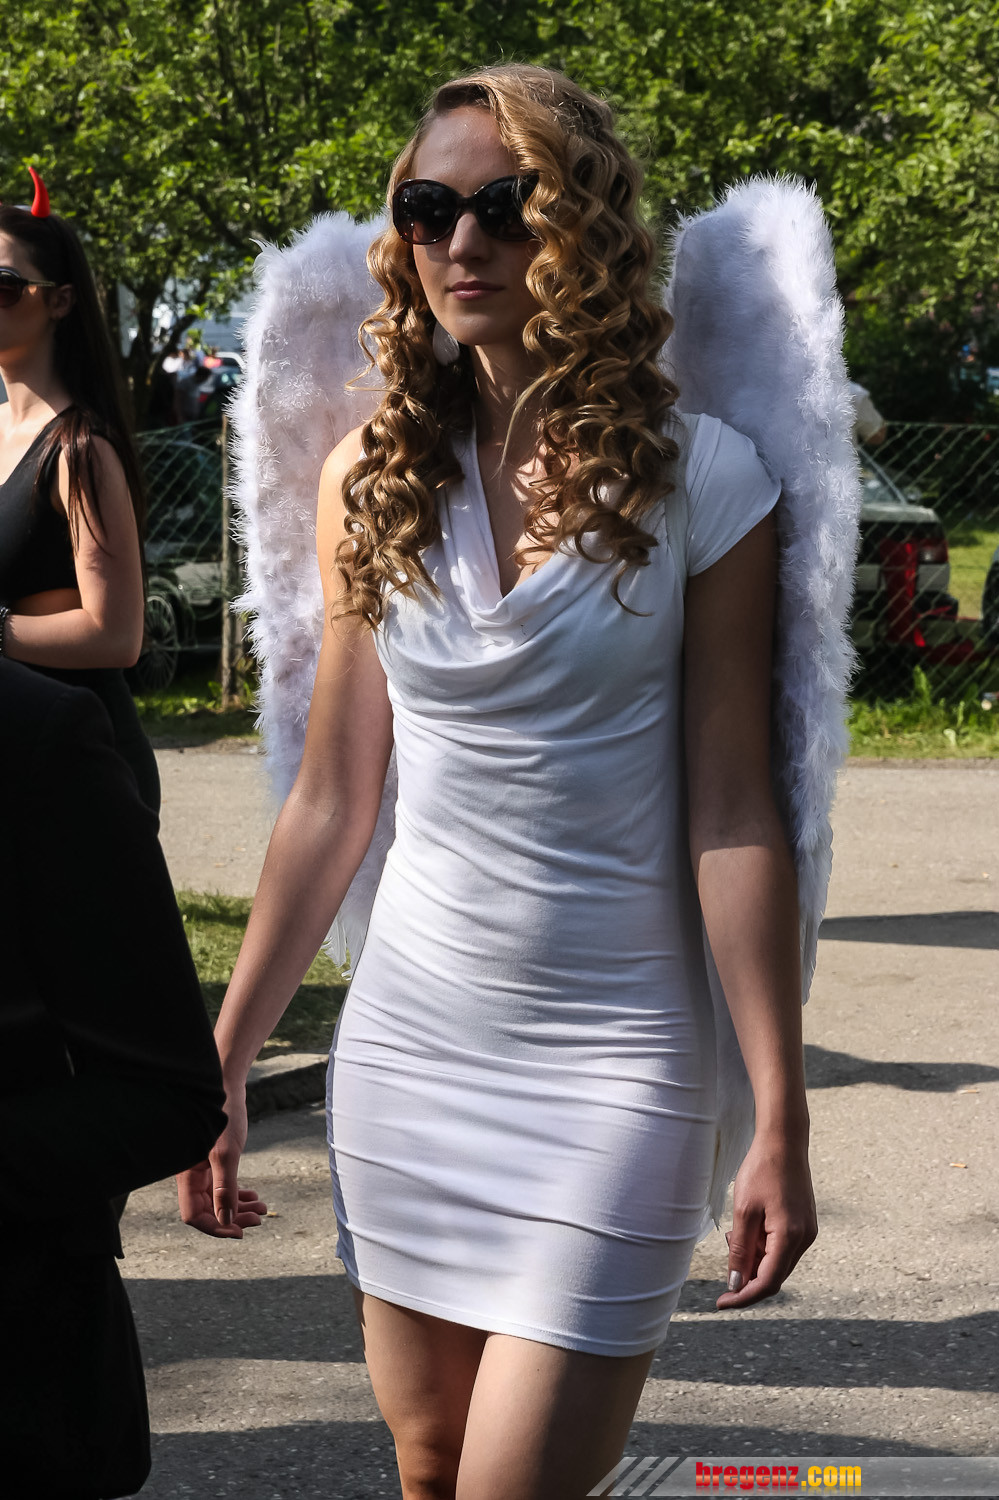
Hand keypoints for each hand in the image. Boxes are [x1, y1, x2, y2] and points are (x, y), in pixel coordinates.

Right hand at [176, 1085, 266, 1237]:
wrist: (224, 1085)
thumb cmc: (223, 1115)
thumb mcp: (227, 1154)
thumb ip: (224, 1189)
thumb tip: (227, 1220)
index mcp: (187, 1175)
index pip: (194, 1216)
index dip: (216, 1228)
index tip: (241, 1231)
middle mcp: (190, 1174)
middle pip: (207, 1210)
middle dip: (233, 1218)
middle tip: (259, 1219)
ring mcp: (200, 1167)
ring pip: (216, 1199)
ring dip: (238, 1207)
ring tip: (261, 1208)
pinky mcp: (210, 1159)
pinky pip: (220, 1186)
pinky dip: (237, 1193)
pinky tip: (253, 1196)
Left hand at [716, 1127, 816, 1308]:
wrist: (784, 1142)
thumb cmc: (761, 1171)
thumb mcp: (743, 1211)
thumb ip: (741, 1250)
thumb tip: (736, 1283)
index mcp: (790, 1237)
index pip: (767, 1282)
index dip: (744, 1296)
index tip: (722, 1302)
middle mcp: (805, 1239)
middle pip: (774, 1276)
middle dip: (748, 1279)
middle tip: (725, 1270)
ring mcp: (808, 1232)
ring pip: (778, 1263)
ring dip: (755, 1262)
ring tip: (734, 1237)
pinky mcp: (805, 1225)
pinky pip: (783, 1249)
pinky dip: (764, 1249)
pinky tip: (748, 1232)